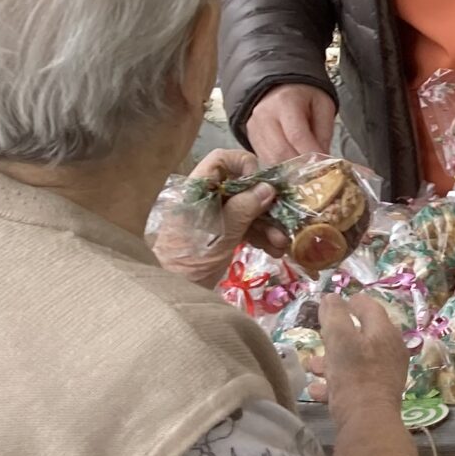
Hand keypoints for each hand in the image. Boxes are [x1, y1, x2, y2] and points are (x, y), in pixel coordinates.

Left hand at [152, 147, 284, 284]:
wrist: (171, 295)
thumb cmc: (188, 262)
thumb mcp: (218, 236)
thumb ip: (242, 210)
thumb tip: (267, 188)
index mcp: (197, 191)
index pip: (221, 161)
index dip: (244, 165)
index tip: (262, 186)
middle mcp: (206, 200)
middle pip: (241, 186)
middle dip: (265, 203)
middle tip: (283, 220)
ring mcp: (214, 218)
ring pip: (248, 208)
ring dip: (268, 224)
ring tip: (281, 243)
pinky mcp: (220, 235)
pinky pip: (246, 226)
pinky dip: (261, 236)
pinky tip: (275, 250)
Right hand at [247, 84, 336, 164]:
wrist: (279, 87)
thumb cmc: (304, 95)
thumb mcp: (323, 105)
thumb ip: (324, 133)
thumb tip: (323, 161)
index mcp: (285, 102)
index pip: (297, 135)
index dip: (311, 155)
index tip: (323, 167)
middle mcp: (265, 115)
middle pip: (281, 151)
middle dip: (300, 168)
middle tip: (316, 174)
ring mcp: (254, 128)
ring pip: (271, 160)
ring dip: (290, 171)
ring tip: (306, 173)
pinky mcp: (251, 138)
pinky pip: (265, 160)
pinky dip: (281, 168)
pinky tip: (293, 168)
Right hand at [318, 289, 409, 427]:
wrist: (367, 421)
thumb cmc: (354, 374)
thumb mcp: (339, 339)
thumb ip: (334, 315)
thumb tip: (331, 298)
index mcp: (384, 333)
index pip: (371, 308)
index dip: (355, 302)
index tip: (343, 301)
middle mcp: (390, 351)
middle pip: (362, 336)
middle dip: (337, 337)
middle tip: (321, 337)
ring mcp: (385, 374)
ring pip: (356, 361)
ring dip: (332, 361)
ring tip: (313, 367)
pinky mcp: (377, 395)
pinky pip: (354, 383)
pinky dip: (336, 383)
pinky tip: (318, 390)